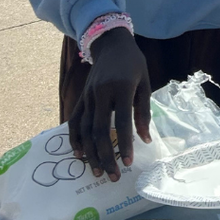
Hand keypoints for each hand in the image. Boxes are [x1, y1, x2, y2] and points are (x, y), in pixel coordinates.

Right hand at [68, 27, 150, 179]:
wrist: (111, 44)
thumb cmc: (133, 64)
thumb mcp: (145, 83)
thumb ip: (144, 111)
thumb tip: (145, 139)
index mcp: (121, 88)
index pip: (122, 122)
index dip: (125, 144)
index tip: (128, 163)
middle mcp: (100, 94)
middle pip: (99, 131)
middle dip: (106, 156)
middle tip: (113, 175)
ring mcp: (88, 96)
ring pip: (84, 130)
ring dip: (90, 153)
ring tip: (98, 171)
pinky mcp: (81, 98)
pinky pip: (74, 121)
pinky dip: (75, 139)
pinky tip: (79, 154)